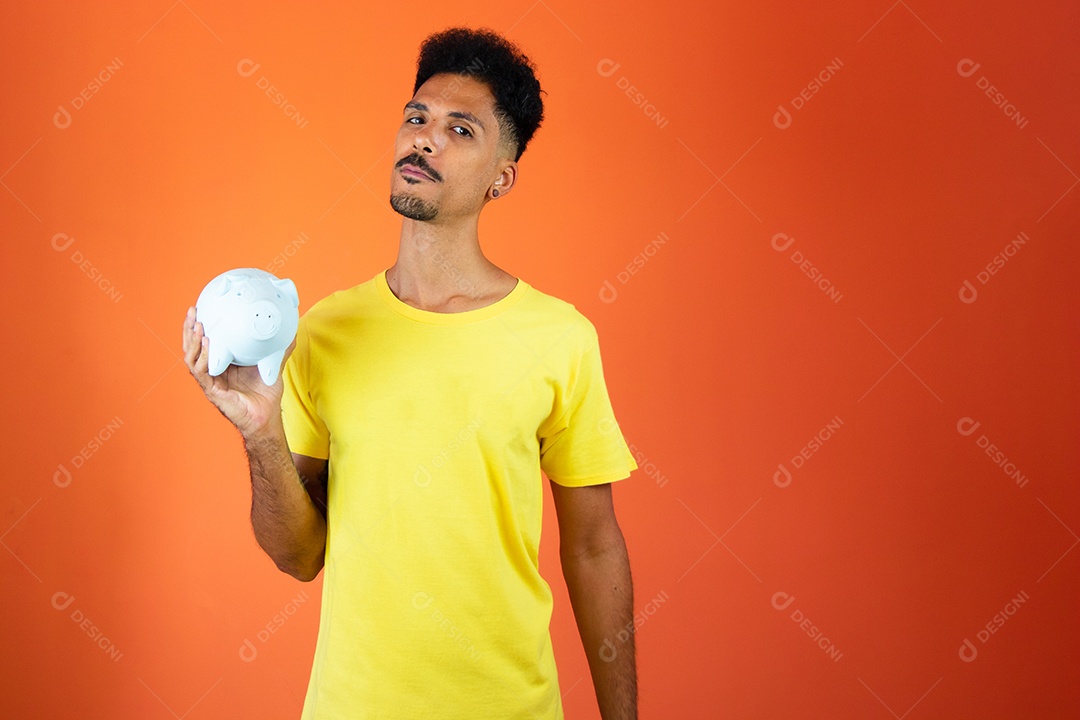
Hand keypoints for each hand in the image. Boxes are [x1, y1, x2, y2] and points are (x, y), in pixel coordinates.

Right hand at [182, 306, 295, 438]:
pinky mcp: (212, 391)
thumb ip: (279, 349)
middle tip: (192, 310)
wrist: (266, 417)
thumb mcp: (272, 365)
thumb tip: (291, 331)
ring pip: (192, 357)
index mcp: (223, 362)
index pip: (205, 341)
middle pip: (193, 347)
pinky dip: (202, 357)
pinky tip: (206, 343)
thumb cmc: (266, 394)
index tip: (201, 307)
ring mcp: (210, 381)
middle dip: (190, 328)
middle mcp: (213, 370)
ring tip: (197, 323)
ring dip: (192, 340)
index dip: (200, 326)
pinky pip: (201, 372)